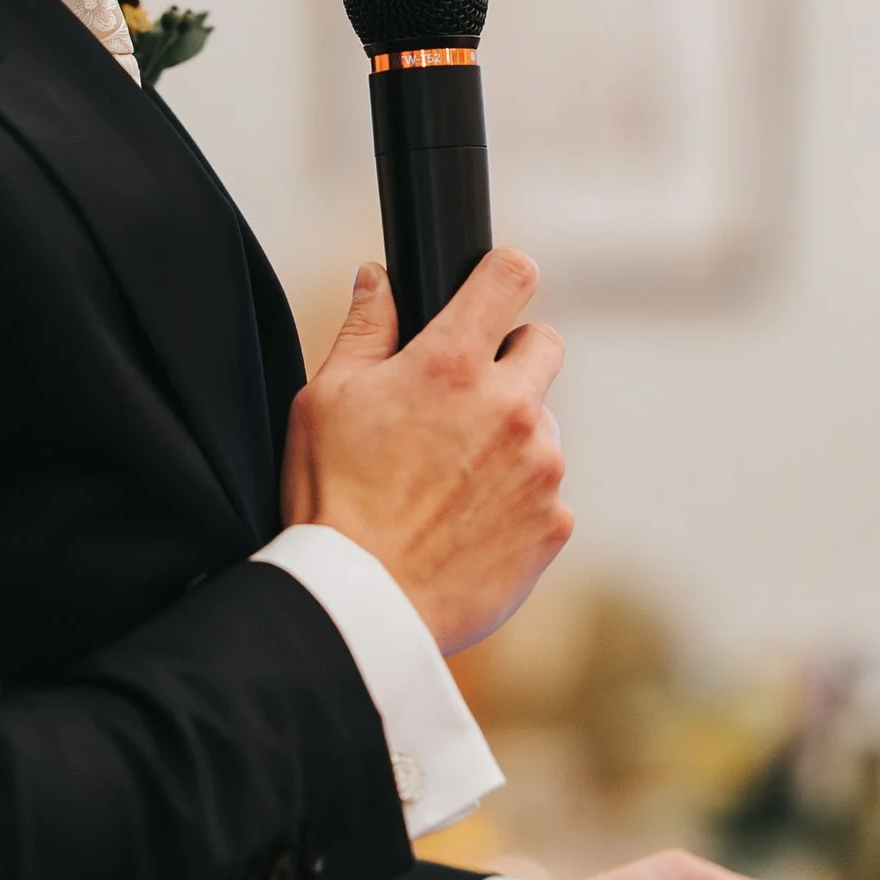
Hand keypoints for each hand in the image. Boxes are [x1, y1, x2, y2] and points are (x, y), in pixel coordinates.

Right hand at [280, 253, 571, 653]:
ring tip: (451, 480)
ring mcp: (541, 467)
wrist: (363, 604)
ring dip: (511, 438)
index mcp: (452, 364)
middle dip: (512, 358)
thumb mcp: (324, 400)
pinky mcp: (556, 523)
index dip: (501, 275)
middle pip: (545, 345)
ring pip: (543, 426)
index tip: (493, 289)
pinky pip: (546, 493)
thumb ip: (365, 329)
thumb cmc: (332, 501)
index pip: (509, 277)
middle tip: (463, 398)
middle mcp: (511, 407)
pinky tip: (467, 523)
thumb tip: (379, 278)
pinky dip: (516, 501)